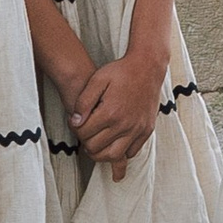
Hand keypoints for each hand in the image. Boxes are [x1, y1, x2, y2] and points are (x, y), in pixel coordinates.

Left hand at [69, 41, 163, 175]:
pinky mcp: (147, 130)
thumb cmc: (121, 72)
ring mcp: (137, 129)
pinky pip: (131, 152)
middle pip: (96, 148)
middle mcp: (124, 124)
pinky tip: (113, 142)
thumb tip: (75, 122)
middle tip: (84, 133)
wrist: (148, 67)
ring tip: (95, 143)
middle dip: (85, 142)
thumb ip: (83, 102)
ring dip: (101, 154)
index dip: (75, 130)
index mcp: (110, 112)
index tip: (75, 123)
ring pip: (113, 156)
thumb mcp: (97, 80)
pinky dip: (120, 151)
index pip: (84, 134)